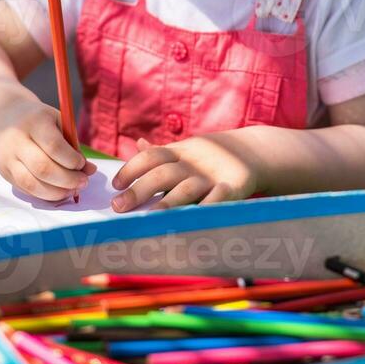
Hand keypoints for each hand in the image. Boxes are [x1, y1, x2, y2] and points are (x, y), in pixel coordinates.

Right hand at [0, 98, 95, 201]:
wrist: (5, 117)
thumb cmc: (40, 120)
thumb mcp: (58, 122)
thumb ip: (73, 145)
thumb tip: (90, 170)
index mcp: (34, 122)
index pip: (54, 146)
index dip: (72, 160)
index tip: (83, 164)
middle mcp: (16, 140)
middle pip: (42, 168)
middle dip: (68, 180)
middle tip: (83, 182)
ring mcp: (7, 158)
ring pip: (32, 184)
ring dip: (57, 192)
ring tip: (73, 189)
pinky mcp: (4, 172)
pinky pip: (27, 189)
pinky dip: (45, 194)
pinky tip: (59, 191)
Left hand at [111, 132, 261, 210]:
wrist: (249, 153)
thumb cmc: (206, 158)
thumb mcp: (185, 151)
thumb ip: (160, 153)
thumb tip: (137, 144)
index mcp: (178, 153)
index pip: (150, 157)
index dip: (131, 169)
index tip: (115, 185)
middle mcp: (192, 164)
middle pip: (162, 174)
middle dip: (139, 190)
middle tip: (118, 207)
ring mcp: (211, 176)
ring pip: (186, 189)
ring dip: (167, 204)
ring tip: (149, 219)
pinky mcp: (231, 187)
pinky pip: (217, 198)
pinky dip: (206, 208)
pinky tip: (191, 220)